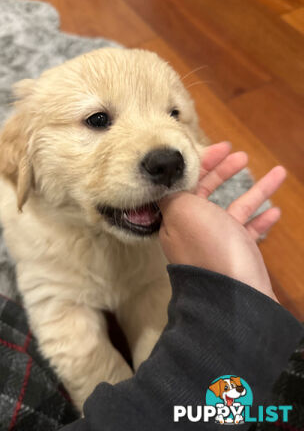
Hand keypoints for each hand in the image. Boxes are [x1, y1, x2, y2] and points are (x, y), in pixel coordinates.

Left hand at [158, 142, 286, 301]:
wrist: (233, 297)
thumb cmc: (209, 247)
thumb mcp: (183, 211)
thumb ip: (174, 193)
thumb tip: (167, 182)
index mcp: (176, 216)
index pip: (186, 182)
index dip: (202, 162)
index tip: (223, 147)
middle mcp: (194, 228)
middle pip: (209, 192)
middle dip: (225, 171)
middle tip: (242, 156)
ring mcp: (217, 241)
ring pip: (236, 208)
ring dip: (256, 190)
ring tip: (278, 172)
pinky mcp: (237, 254)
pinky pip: (249, 231)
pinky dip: (261, 219)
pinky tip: (275, 210)